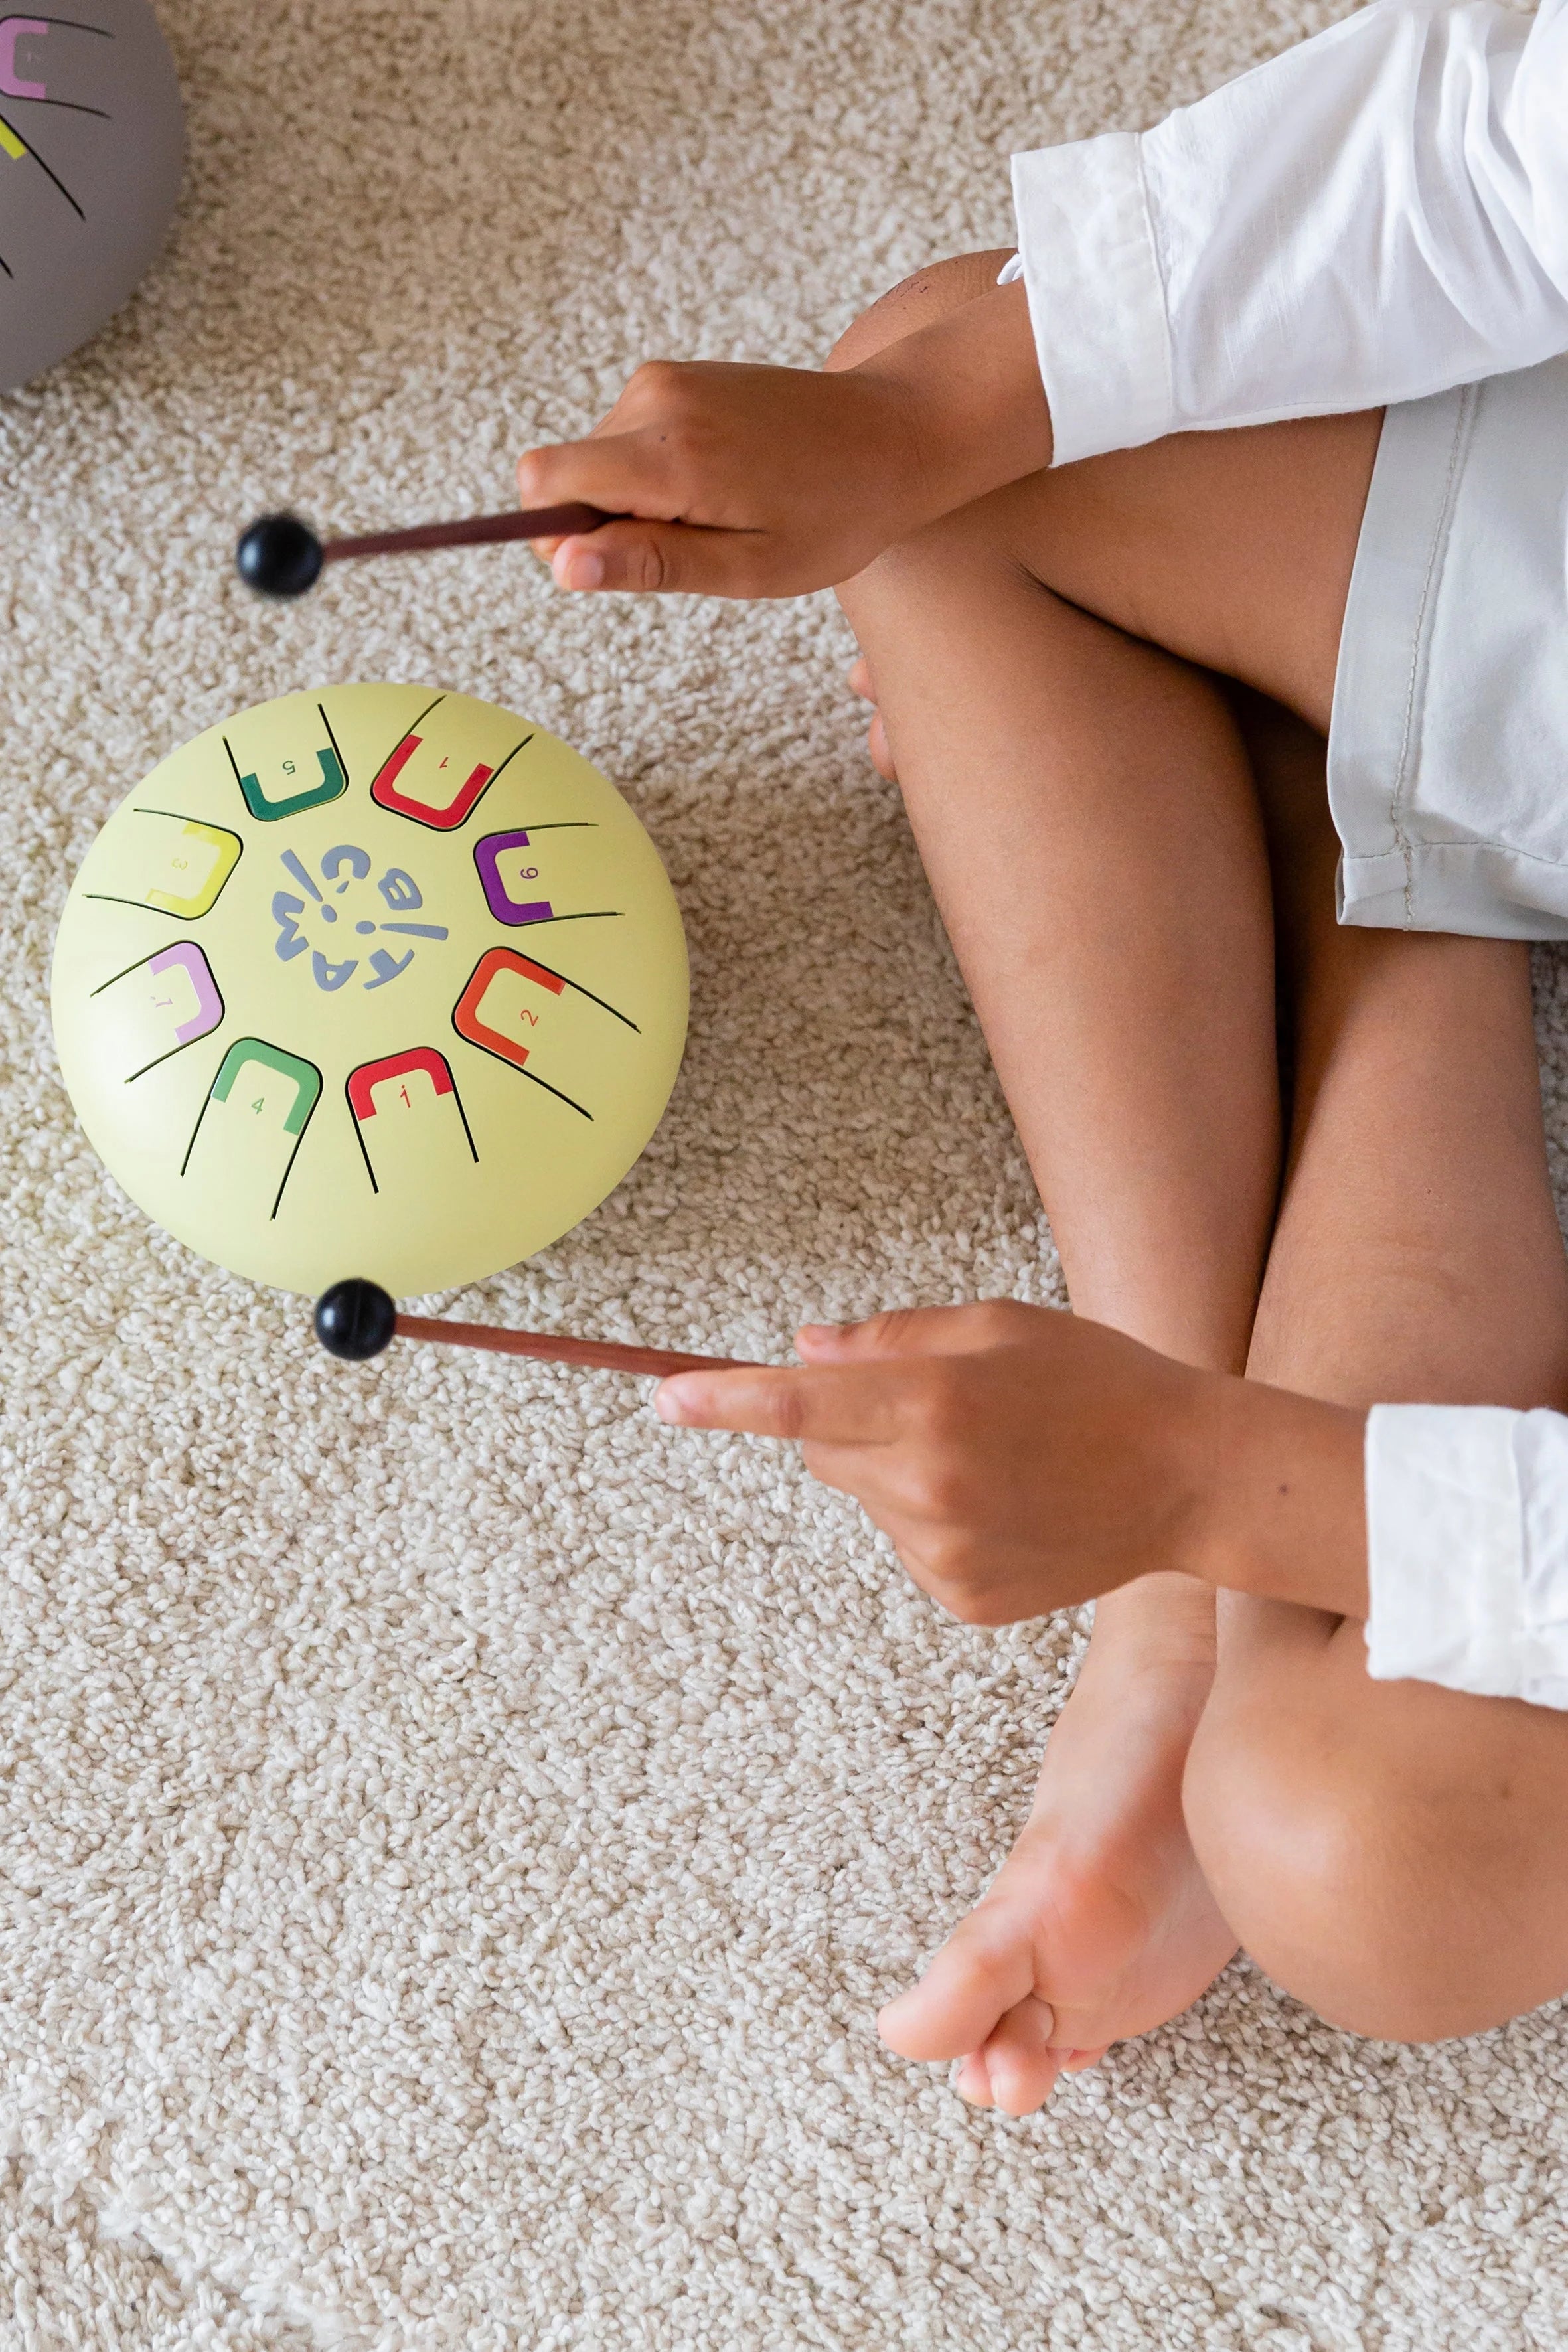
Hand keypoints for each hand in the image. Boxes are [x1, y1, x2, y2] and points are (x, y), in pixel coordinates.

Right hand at [517, 280, 1048, 598]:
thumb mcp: (749, 567)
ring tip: (722, 511)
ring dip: (639, 500)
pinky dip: (657, 472)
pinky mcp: (678, 375)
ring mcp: (666, 379)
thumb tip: (563, 566)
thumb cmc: (836, 514)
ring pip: (597, 458)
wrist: (899, 430)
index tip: (618, 563)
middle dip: (606, 523)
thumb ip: (652, 564)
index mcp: (669, 454)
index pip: (544, 483)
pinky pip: (629, 437)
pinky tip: (726, 482)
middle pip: (566, 474)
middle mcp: (655, 400)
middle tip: (697, 544)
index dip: (556, 535)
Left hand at [655, 1301, 1370, 1622]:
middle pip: (822, 1452)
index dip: (725, 1401)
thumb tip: (804, 1349)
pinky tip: (1007, 1504)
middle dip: (848, 1422)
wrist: (1188, 1478)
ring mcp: (945, 1552)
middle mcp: (929, 1484)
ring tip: (994, 1458)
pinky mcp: (962, 1599)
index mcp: (935, 1402)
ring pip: (866, 1499)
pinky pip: (907, 1545)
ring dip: (898, 1472)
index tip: (664, 1399)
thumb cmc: (1097, 1380)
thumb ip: (891, 1338)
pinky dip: (934, 1520)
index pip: (799, 1404)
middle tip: (937, 1405)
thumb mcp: (997, 1325)